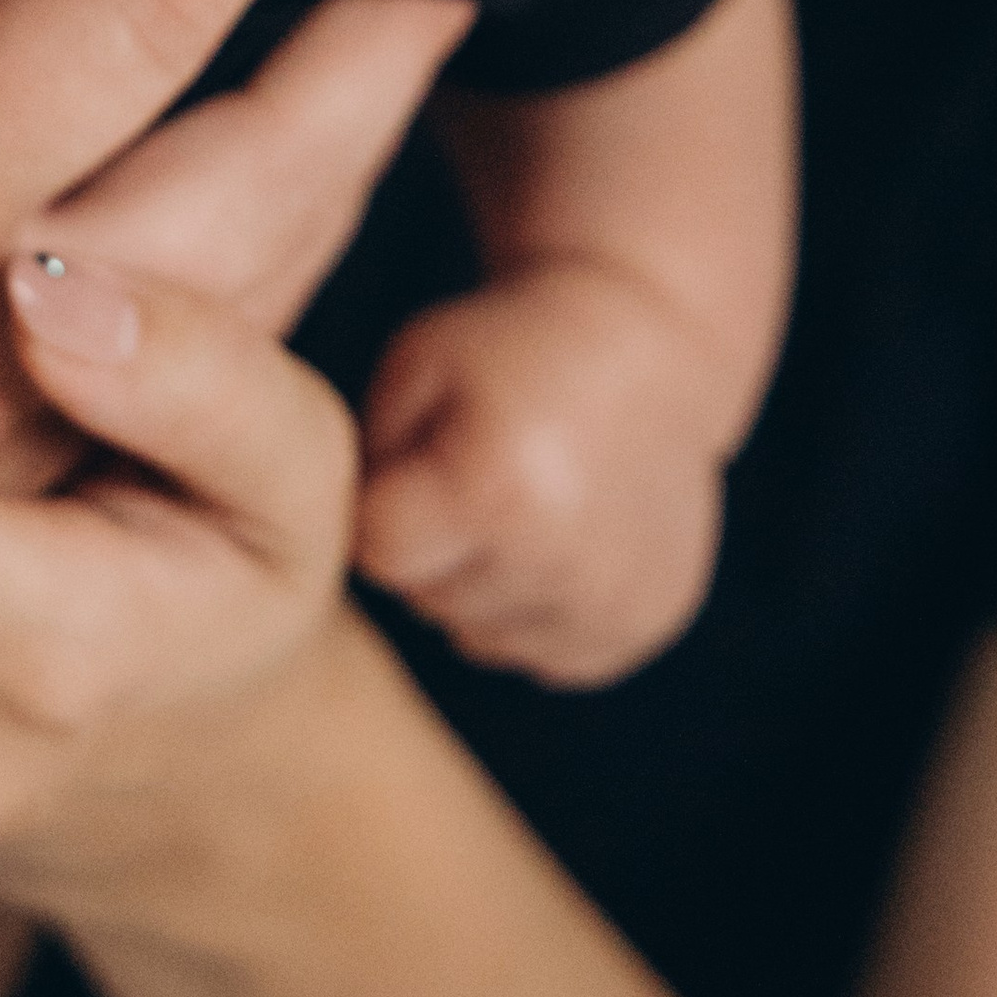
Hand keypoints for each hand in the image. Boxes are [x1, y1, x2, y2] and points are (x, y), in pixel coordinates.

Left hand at [353, 263, 730, 686]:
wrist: (651, 346)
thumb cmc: (510, 349)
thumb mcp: (414, 366)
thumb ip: (363, 464)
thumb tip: (346, 551)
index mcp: (499, 492)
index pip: (378, 555)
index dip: (380, 504)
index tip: (413, 459)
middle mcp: (562, 566)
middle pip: (428, 600)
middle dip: (430, 545)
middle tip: (472, 468)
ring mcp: (610, 607)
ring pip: (480, 635)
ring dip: (479, 582)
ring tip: (516, 496)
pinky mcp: (641, 627)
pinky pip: (541, 650)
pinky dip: (535, 605)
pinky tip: (556, 533)